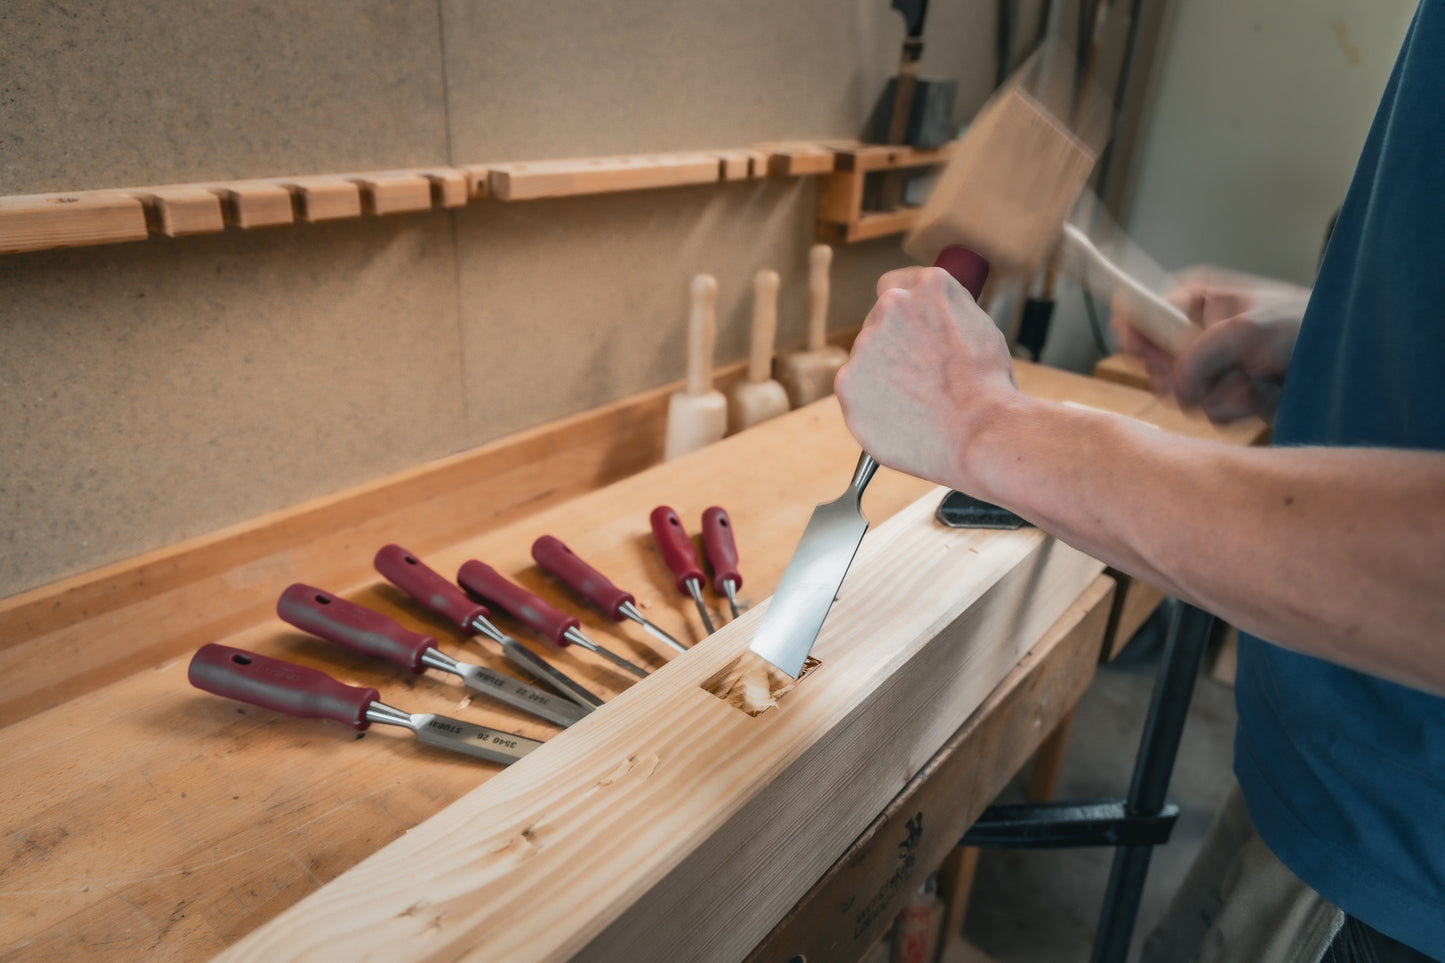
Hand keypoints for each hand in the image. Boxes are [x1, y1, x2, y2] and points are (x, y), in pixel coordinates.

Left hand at [835, 266, 1017, 488]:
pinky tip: (900, 417)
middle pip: (877, 324)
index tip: (905, 328)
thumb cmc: (990, 388)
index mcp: (928, 286)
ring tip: (916, 404)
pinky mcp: (847, 382)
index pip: (893, 285)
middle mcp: (892, 305)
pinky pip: (856, 392)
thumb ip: (943, 316)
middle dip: (892, 347)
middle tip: (918, 379)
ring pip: (866, 360)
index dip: (901, 312)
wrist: (980, 432)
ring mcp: (865, 343)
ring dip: (882, 376)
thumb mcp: (979, 329)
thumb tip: (929, 322)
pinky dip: (871, 405)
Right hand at [1113, 267, 1309, 423]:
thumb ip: (1201, 354)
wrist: (1347, 362)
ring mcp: (1211, 368)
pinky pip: (1208, 413)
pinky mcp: (1226, 397)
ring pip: (1181, 395)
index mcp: (1196, 300)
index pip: (1143, 313)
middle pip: (1155, 363)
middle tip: (1207, 377)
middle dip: (1185, 378)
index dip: (1135, 335)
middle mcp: (1197, 333)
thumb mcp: (1248, 330)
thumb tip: (1175, 388)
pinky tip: (1259, 398)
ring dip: (1217, 396)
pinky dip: (1235, 410)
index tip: (1143, 355)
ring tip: (1251, 385)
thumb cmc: (1306, 325)